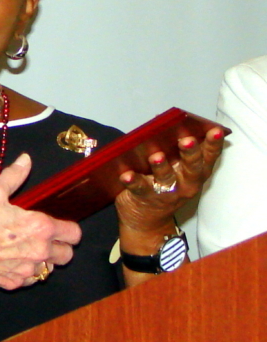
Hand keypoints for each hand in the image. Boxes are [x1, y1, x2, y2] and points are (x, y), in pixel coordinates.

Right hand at [0, 154, 80, 290]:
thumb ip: (14, 176)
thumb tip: (26, 159)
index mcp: (40, 227)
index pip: (74, 234)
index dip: (69, 229)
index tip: (59, 227)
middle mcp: (40, 251)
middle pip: (67, 255)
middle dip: (60, 247)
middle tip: (44, 239)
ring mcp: (28, 271)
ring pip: (50, 269)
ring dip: (44, 261)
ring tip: (26, 249)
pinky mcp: (15, 283)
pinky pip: (31, 280)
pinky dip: (26, 272)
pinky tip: (12, 261)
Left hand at [116, 127, 224, 242]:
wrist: (147, 221)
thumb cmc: (163, 185)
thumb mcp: (175, 168)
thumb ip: (173, 147)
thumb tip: (163, 121)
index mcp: (196, 172)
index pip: (209, 156)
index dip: (214, 144)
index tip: (215, 130)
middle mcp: (186, 184)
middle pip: (191, 167)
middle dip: (190, 153)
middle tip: (186, 139)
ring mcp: (166, 193)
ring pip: (166, 179)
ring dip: (161, 166)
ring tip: (156, 156)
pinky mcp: (145, 198)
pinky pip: (139, 189)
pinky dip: (133, 181)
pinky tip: (126, 174)